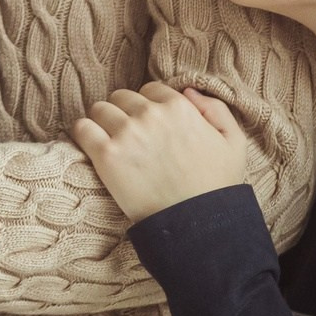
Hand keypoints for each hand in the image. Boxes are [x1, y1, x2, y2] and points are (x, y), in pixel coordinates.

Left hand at [70, 82, 249, 223]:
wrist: (197, 225)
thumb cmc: (217, 186)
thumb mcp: (234, 142)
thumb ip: (216, 109)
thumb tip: (187, 91)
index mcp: (179, 107)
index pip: (150, 89)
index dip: (149, 106)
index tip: (149, 125)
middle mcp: (150, 115)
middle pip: (122, 97)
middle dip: (125, 112)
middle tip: (130, 136)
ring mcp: (127, 134)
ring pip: (99, 109)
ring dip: (103, 122)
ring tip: (112, 142)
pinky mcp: (106, 156)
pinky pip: (82, 128)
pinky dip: (84, 133)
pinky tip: (93, 146)